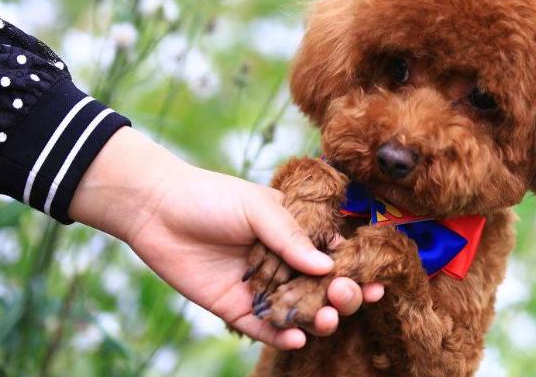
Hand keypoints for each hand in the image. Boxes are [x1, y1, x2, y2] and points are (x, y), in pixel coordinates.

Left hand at [69, 127, 383, 349]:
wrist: (157, 210)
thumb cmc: (213, 197)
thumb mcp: (258, 207)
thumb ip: (291, 236)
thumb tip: (328, 266)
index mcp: (295, 233)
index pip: (334, 255)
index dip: (357, 269)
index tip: (378, 281)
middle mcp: (283, 263)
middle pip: (322, 288)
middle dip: (342, 296)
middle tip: (345, 297)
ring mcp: (261, 287)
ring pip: (298, 311)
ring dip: (318, 319)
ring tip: (326, 321)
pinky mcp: (236, 308)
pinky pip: (264, 328)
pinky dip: (283, 335)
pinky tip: (298, 337)